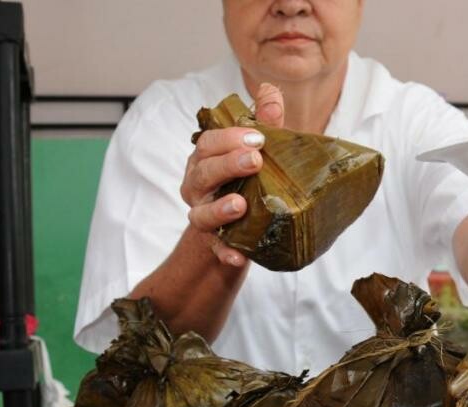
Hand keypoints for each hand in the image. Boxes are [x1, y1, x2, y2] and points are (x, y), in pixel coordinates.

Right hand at [181, 83, 284, 265]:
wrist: (243, 223)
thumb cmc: (250, 177)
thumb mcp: (259, 148)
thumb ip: (264, 121)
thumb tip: (269, 90)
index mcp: (206, 159)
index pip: (208, 144)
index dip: (229, 138)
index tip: (257, 137)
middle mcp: (198, 187)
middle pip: (202, 174)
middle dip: (226, 165)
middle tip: (254, 161)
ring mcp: (203, 216)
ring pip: (201, 214)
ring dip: (219, 209)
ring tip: (240, 205)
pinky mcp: (216, 244)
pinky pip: (217, 250)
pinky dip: (226, 253)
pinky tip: (239, 255)